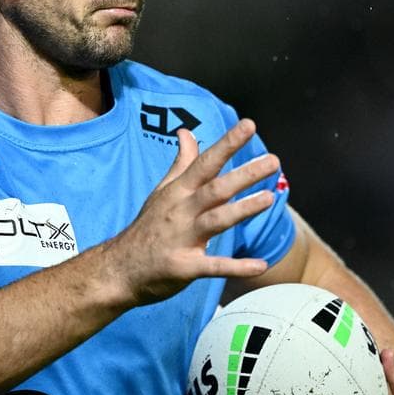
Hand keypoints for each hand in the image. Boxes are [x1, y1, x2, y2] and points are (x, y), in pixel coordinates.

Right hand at [107, 118, 279, 303]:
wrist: (120, 269)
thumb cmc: (147, 227)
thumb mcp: (162, 192)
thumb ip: (181, 163)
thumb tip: (186, 132)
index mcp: (179, 192)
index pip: (206, 162)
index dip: (228, 144)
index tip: (249, 125)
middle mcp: (181, 211)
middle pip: (216, 189)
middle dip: (244, 174)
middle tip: (273, 161)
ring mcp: (182, 239)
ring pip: (216, 220)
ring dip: (242, 210)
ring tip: (269, 198)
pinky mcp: (184, 267)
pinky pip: (213, 266)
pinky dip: (236, 267)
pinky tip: (260, 266)